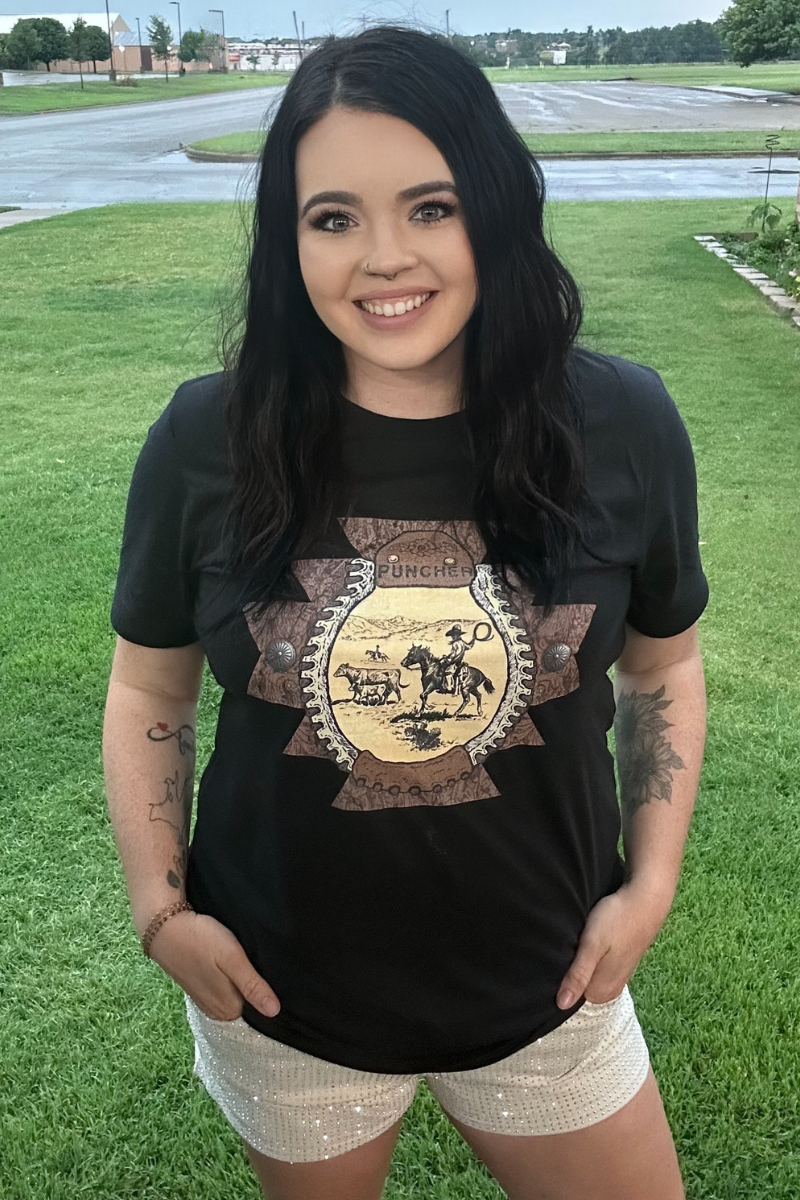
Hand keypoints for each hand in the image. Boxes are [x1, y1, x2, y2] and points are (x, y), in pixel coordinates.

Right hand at [147, 910, 280, 1021]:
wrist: (164, 927)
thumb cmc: (201, 940)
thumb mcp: (232, 959)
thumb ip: (253, 986)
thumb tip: (275, 1011)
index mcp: (228, 1010)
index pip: (260, 1008)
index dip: (268, 989)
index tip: (272, 974)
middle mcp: (216, 1011)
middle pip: (247, 1002)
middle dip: (255, 985)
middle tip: (258, 961)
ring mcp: (206, 1000)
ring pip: (234, 992)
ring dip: (240, 979)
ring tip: (247, 959)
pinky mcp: (198, 987)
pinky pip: (222, 987)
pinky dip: (228, 976)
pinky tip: (229, 962)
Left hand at [556, 880, 672, 1008]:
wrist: (645, 901)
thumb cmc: (616, 920)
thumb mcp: (592, 945)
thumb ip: (578, 975)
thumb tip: (562, 1005)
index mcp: (601, 992)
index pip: (567, 994)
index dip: (560, 973)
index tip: (562, 954)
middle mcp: (610, 990)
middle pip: (578, 984)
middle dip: (571, 966)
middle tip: (572, 943)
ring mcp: (616, 977)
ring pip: (587, 973)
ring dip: (581, 959)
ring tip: (581, 940)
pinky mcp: (620, 964)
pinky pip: (597, 966)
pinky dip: (591, 955)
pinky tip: (592, 940)